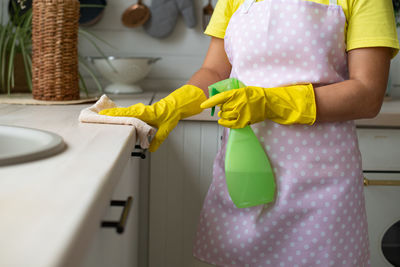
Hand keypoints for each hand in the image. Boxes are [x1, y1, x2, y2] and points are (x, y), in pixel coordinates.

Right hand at [100, 85, 206, 151]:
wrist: (174, 106)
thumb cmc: (170, 115)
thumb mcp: (165, 130)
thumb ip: (157, 140)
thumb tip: (150, 150)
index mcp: (144, 113)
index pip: (126, 114)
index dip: (114, 115)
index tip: (103, 116)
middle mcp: (139, 110)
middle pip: (121, 112)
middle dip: (109, 115)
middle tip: (95, 119)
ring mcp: (138, 110)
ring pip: (123, 112)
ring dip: (113, 115)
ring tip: (100, 119)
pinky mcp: (139, 111)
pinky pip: (127, 113)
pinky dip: (119, 115)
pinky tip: (113, 120)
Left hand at [200, 84, 315, 127]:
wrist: (269, 103)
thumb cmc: (256, 95)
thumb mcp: (243, 90)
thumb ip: (232, 95)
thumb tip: (220, 101)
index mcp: (237, 93)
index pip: (220, 98)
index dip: (210, 102)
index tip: (202, 105)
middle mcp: (238, 103)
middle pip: (222, 108)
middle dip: (222, 108)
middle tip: (226, 107)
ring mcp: (241, 113)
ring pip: (225, 116)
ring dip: (223, 115)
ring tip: (228, 113)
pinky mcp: (244, 121)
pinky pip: (230, 124)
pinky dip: (225, 123)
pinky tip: (223, 121)